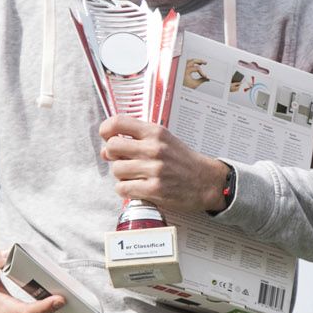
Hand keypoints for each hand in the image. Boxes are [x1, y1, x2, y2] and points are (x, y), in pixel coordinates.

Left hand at [99, 115, 228, 213]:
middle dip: (112, 155)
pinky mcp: (154, 190)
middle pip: (112, 147)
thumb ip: (136, 140)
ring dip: (121, 175)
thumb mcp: (164, 140)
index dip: (106, 130)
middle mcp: (154, 149)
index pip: (118, 122)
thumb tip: (105, 150)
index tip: (107, 137)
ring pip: (116, 170)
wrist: (206, 181)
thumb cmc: (183, 161)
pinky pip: (123, 188)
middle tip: (122, 160)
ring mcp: (154, 169)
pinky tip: (136, 187)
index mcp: (155, 132)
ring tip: (134, 176)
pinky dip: (126, 190)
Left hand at [182, 59, 209, 88]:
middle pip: (193, 61)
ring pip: (189, 61)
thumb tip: (207, 79)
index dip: (202, 72)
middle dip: (200, 61)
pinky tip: (195, 64)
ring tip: (201, 63)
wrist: (179, 89)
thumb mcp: (195, 84)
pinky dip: (191, 63)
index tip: (205, 76)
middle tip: (205, 63)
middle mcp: (183, 68)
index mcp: (186, 71)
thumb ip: (202, 80)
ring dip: (195, 61)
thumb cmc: (184, 87)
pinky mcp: (182, 69)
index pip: (196, 68)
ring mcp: (182, 68)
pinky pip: (187, 63)